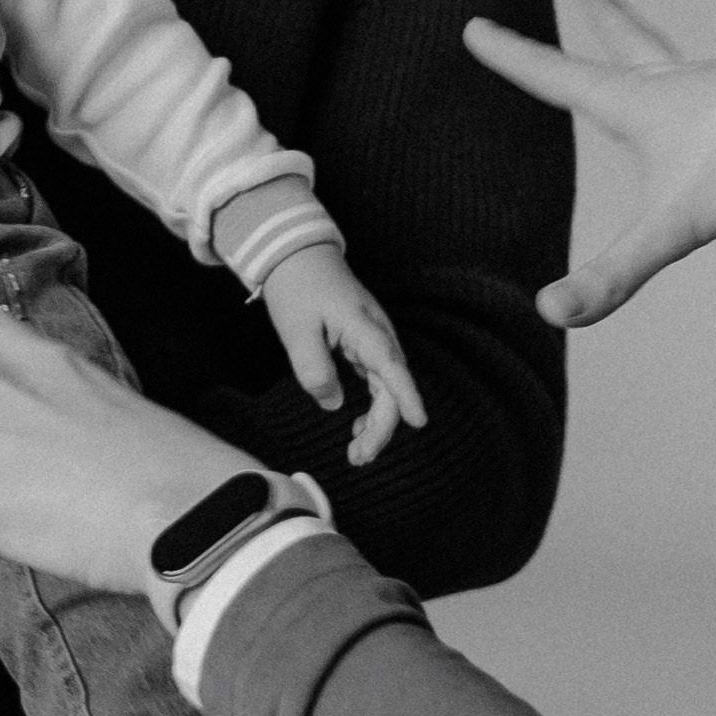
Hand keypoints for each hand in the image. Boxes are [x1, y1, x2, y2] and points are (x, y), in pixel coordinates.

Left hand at [258, 248, 425, 465]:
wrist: (299, 257)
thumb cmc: (298, 289)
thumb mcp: (296, 330)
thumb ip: (313, 368)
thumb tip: (333, 403)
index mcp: (364, 328)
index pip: (391, 366)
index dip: (405, 395)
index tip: (418, 421)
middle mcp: (378, 336)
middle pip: (391, 386)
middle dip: (381, 426)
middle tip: (358, 457)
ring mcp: (374, 341)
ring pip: (386, 388)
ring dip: (377, 422)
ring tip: (358, 453)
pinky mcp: (366, 346)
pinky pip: (377, 381)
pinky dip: (371, 407)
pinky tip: (357, 427)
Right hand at [463, 0, 715, 327]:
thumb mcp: (671, 227)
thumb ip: (612, 275)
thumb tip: (550, 314)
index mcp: (643, 104)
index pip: (558, 78)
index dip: (511, 57)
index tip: (475, 26)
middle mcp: (686, 88)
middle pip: (635, 47)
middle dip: (609, 23)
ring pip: (705, 104)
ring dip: (692, 116)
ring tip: (702, 160)